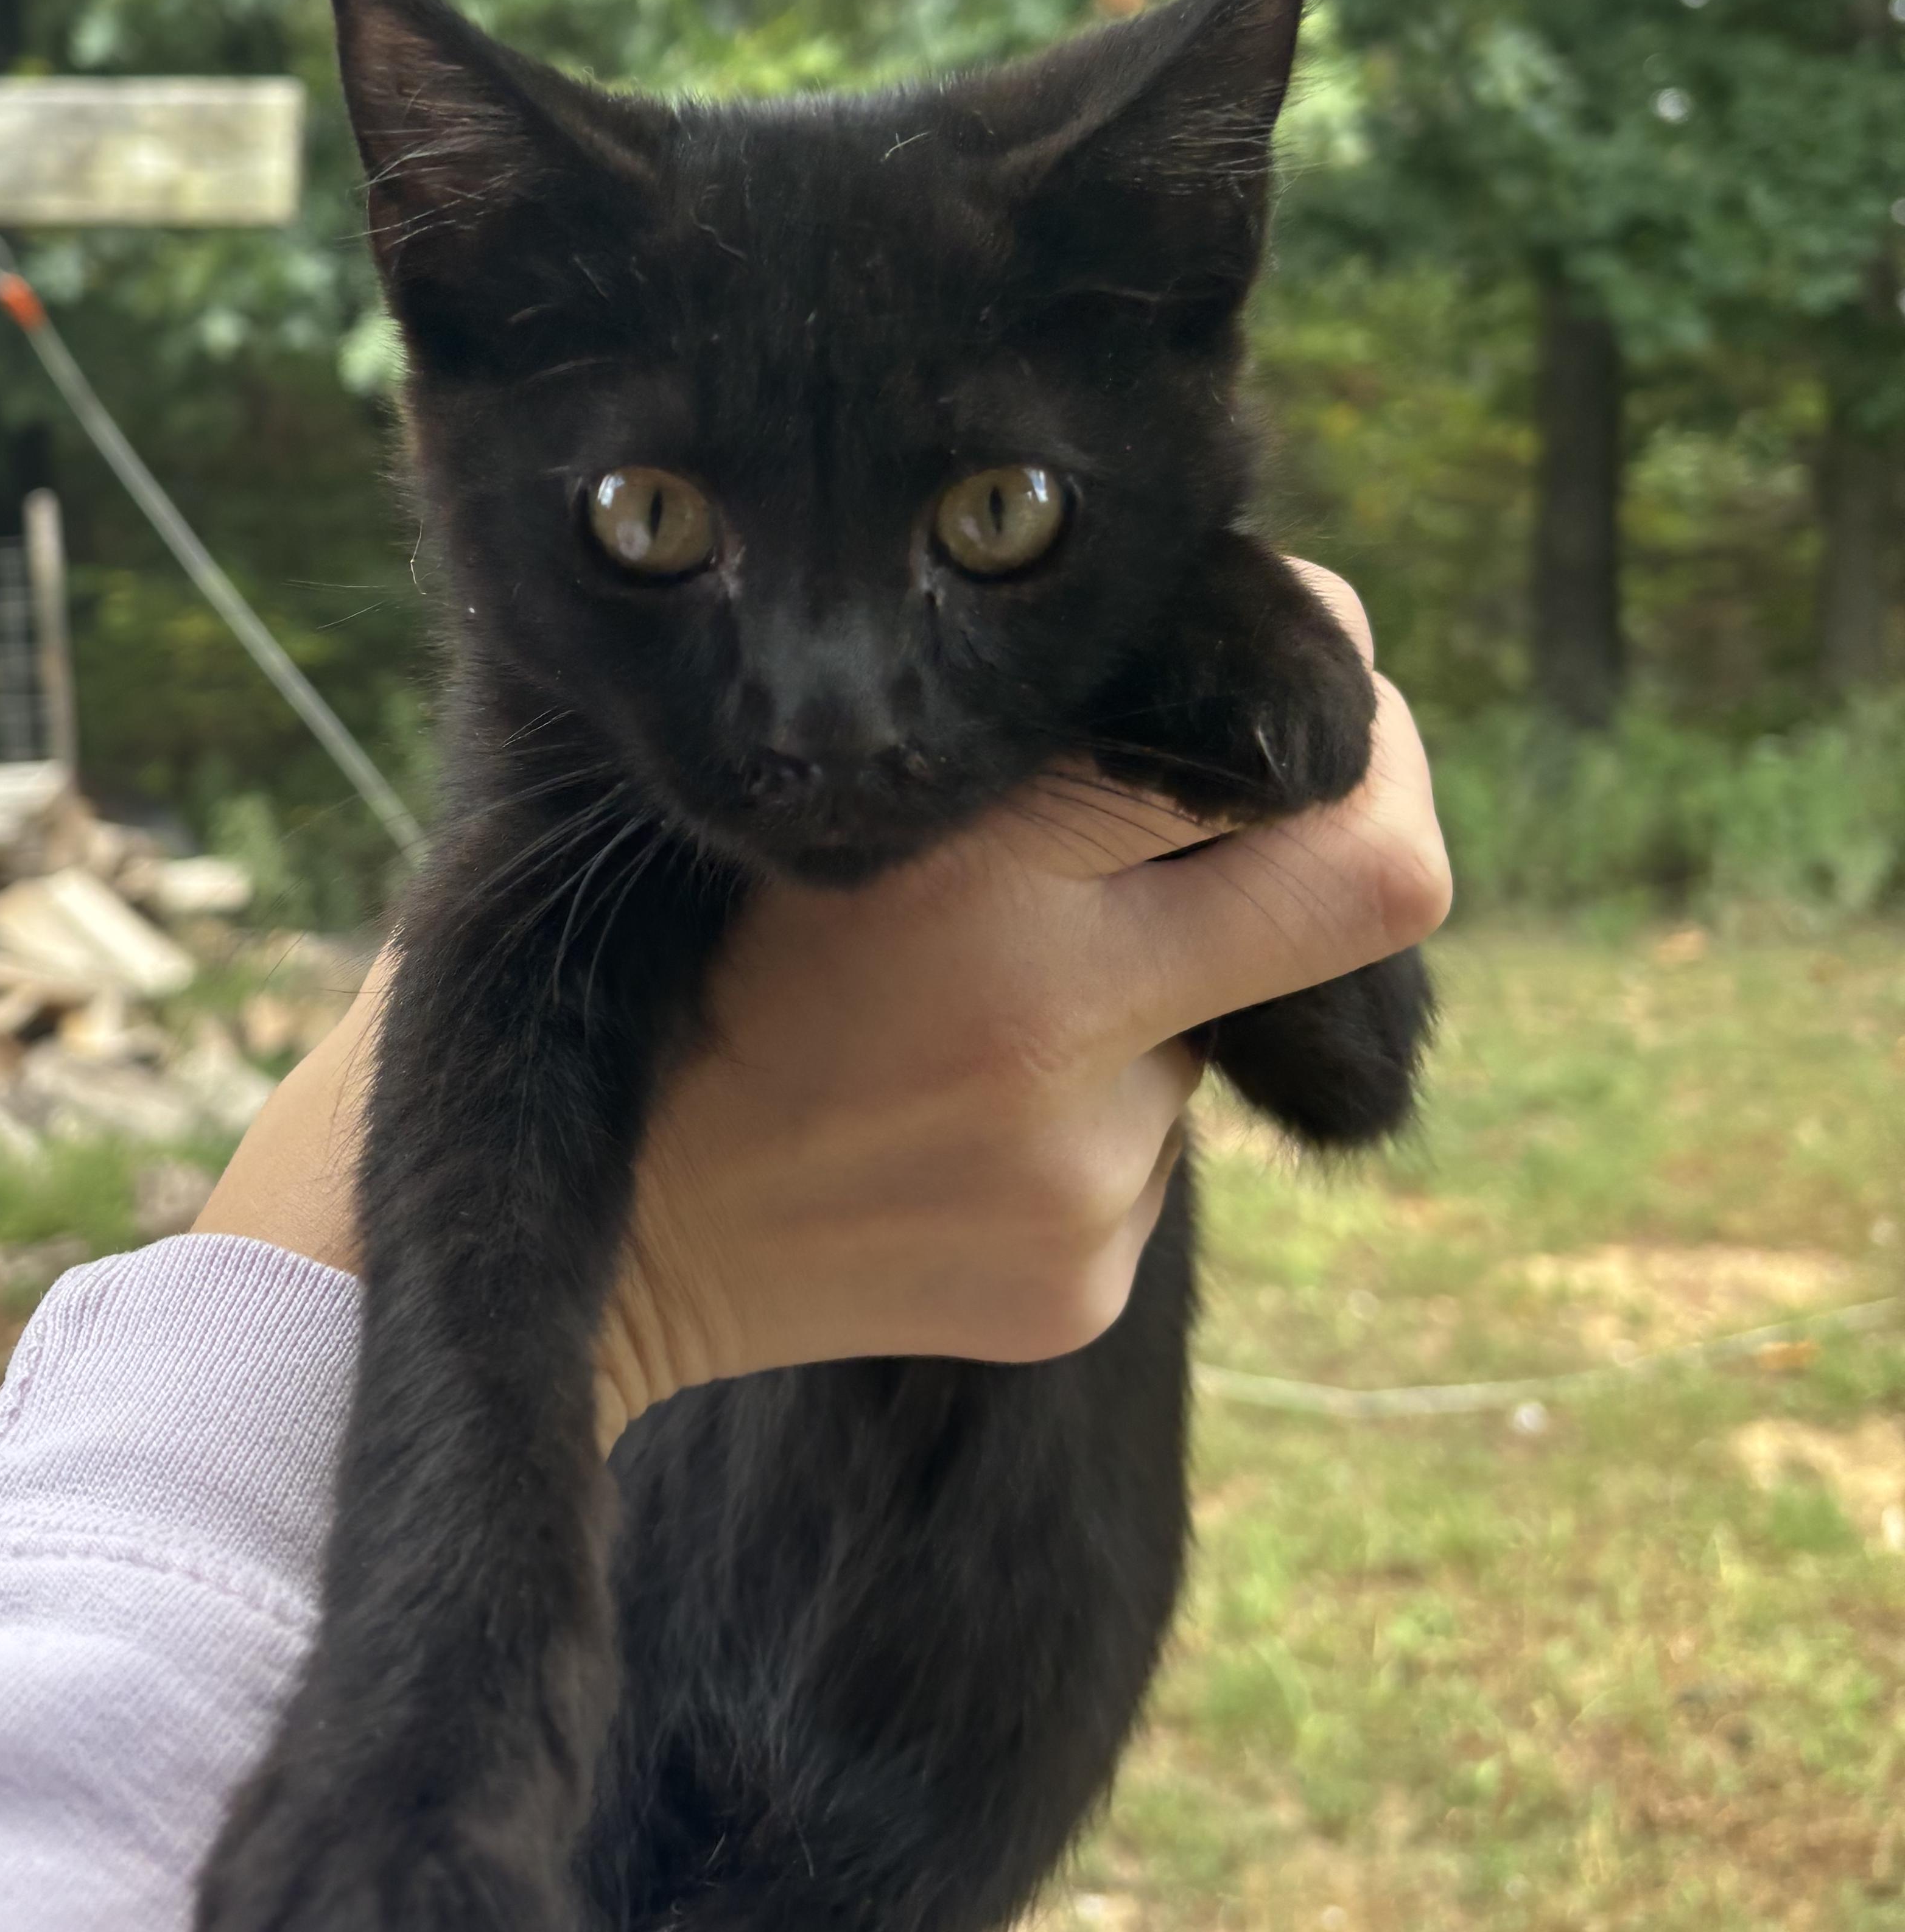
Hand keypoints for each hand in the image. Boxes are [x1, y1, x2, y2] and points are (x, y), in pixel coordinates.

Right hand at [197, 562, 1449, 1443]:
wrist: (555, 1228)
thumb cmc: (649, 944)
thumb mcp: (794, 777)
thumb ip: (1001, 716)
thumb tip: (1240, 640)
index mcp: (972, 874)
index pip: (1310, 764)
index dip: (1337, 694)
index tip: (1298, 674)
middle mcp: (1056, 1034)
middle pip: (1376, 888)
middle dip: (1356, 815)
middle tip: (1296, 783)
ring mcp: (1082, 1185)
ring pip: (1219, 1019)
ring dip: (1138, 987)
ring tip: (943, 1010)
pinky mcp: (1078, 1291)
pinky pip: (1152, 1148)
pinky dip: (1077, 1109)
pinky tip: (924, 1120)